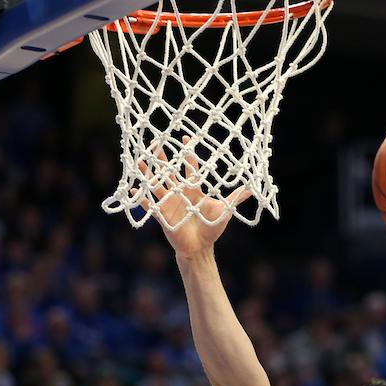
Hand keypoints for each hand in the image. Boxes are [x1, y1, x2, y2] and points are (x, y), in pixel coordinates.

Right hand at [140, 140, 251, 259]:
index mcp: (193, 189)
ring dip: (148, 174)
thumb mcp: (224, 212)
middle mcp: (179, 193)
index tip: (185, 138)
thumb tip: (251, 189)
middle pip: (169, 172)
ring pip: (156, 185)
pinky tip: (134, 189)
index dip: (187, 154)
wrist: (201, 248)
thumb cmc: (212, 229)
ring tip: (139, 162)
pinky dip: (142, 199)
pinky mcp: (163, 216)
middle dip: (162, 159)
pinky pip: (150, 206)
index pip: (190, 167)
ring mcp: (169, 204)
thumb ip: (234, 199)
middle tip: (155, 143)